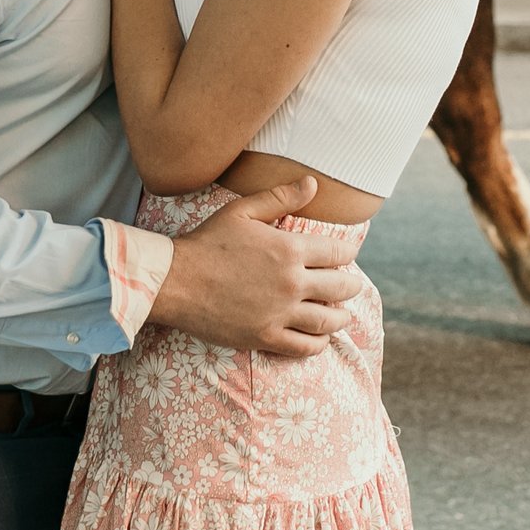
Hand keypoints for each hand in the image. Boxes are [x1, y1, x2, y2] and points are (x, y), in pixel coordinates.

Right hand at [151, 177, 362, 356]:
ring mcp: (280, 312)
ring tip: (344, 316)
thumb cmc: (207, 242)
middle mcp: (291, 283)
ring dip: (341, 317)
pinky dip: (319, 343)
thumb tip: (312, 183)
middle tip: (353, 286)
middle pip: (340, 287)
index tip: (349, 254)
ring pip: (327, 320)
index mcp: (289, 249)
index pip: (337, 252)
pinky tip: (321, 339)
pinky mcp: (265, 336)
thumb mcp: (242, 211)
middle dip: (351, 285)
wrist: (176, 281)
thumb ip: (280, 197)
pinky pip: (304, 346)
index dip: (348, 253)